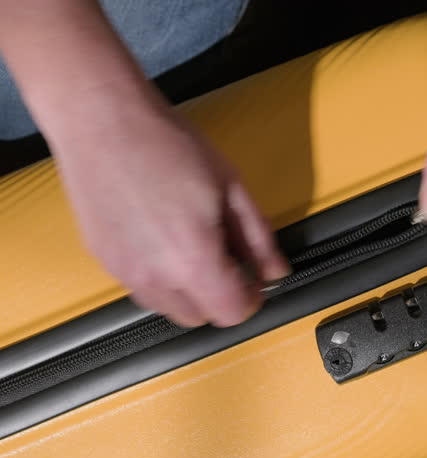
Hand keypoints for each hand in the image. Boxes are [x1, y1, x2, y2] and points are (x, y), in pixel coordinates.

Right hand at [52, 104, 288, 327]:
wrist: (103, 122)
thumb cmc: (168, 146)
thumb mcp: (232, 188)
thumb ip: (259, 239)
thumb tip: (275, 270)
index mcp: (193, 260)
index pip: (232, 313)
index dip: (252, 298)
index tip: (255, 278)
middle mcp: (156, 277)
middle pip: (200, 318)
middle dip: (221, 298)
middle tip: (229, 260)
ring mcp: (125, 273)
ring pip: (169, 309)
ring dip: (190, 293)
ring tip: (196, 249)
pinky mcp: (105, 262)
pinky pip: (142, 291)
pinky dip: (162, 281)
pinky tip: (167, 244)